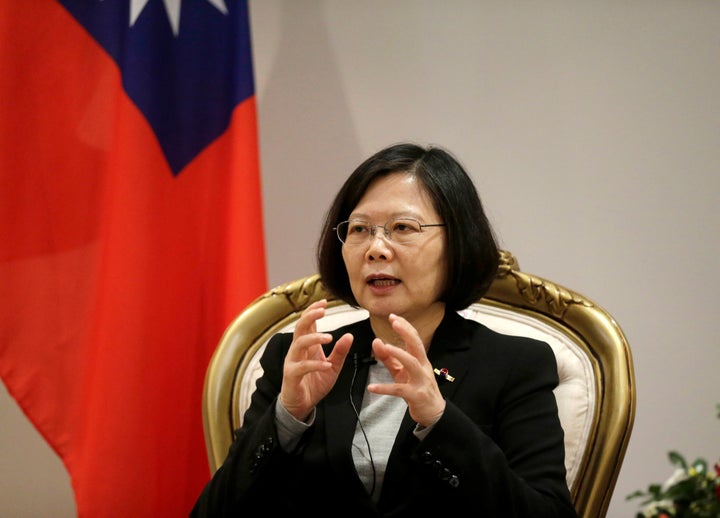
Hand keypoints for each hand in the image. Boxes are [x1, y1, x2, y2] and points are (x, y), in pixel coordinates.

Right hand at [279, 299, 352, 420]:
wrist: (301, 405)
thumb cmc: (314, 384)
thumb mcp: (333, 367)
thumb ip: (340, 352)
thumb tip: (349, 336)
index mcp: (307, 346)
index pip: (307, 323)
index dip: (313, 311)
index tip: (324, 302)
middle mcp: (298, 351)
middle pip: (300, 327)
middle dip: (310, 316)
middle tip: (323, 310)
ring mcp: (293, 362)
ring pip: (299, 343)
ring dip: (314, 338)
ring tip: (329, 338)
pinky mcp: (292, 375)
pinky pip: (302, 367)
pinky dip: (315, 364)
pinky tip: (326, 364)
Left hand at [368, 314, 445, 426]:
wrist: (433, 412)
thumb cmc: (418, 389)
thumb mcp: (401, 372)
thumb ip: (388, 358)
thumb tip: (377, 342)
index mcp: (420, 360)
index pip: (414, 339)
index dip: (405, 327)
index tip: (393, 317)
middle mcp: (422, 367)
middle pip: (416, 346)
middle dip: (406, 332)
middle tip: (395, 322)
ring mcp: (420, 381)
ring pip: (411, 363)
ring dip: (399, 354)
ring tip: (386, 347)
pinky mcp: (415, 395)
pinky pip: (399, 390)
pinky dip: (384, 388)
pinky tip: (372, 387)